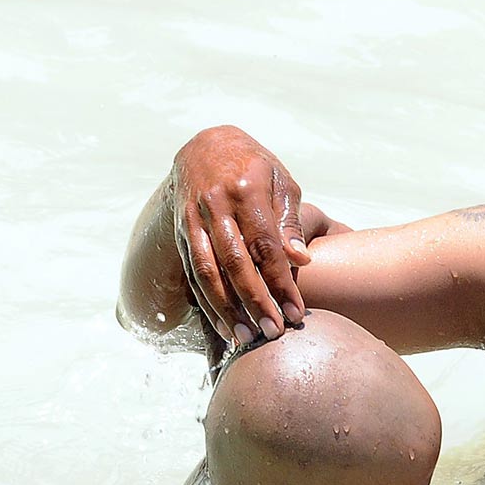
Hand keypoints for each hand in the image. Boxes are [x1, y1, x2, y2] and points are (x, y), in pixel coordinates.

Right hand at [170, 126, 310, 343]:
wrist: (205, 145)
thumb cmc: (255, 167)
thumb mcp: (281, 182)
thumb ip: (290, 221)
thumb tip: (301, 259)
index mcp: (245, 191)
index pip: (266, 246)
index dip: (281, 282)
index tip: (296, 313)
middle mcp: (215, 206)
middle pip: (235, 263)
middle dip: (255, 302)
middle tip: (274, 333)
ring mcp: (193, 220)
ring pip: (208, 272)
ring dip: (226, 310)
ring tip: (246, 339)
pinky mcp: (182, 232)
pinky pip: (193, 272)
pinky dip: (207, 303)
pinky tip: (223, 326)